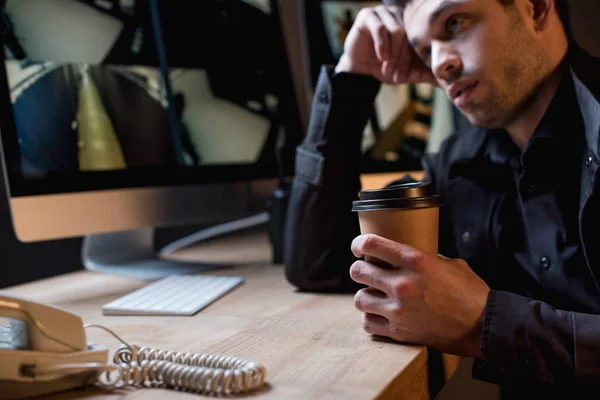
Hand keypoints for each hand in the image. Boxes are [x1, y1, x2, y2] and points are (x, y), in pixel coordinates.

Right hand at [335, 5, 435, 84]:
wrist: (361, 73)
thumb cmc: (385, 69)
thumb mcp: (410, 72)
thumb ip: (428, 73)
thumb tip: (448, 82)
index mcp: (411, 23)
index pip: (421, 37)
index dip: (415, 58)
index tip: (408, 77)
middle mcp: (398, 14)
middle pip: (410, 34)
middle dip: (403, 59)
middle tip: (398, 76)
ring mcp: (383, 12)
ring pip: (397, 31)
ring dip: (393, 54)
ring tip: (387, 69)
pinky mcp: (368, 15)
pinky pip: (380, 28)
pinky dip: (382, 45)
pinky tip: (381, 58)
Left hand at [349, 234, 489, 358]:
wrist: (483, 326)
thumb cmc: (471, 293)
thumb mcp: (451, 264)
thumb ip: (427, 258)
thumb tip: (409, 257)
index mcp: (415, 261)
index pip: (371, 244)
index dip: (359, 244)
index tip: (358, 247)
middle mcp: (403, 284)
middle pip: (358, 271)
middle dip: (360, 270)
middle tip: (367, 273)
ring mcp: (398, 309)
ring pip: (359, 299)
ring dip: (365, 296)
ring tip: (374, 296)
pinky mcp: (399, 331)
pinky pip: (368, 323)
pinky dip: (370, 318)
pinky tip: (378, 315)